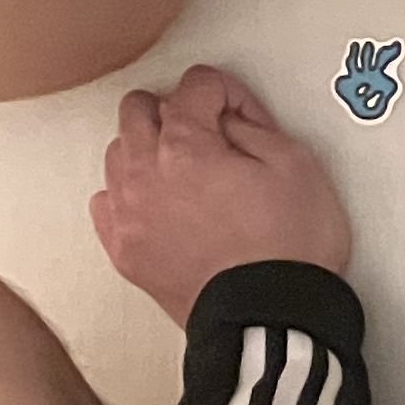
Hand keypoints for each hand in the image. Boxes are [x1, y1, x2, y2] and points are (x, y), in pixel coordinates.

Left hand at [90, 67, 351, 325]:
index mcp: (188, 146)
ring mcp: (128, 214)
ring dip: (149, 149)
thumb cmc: (290, 249)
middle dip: (176, 109)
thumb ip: (255, 125)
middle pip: (139, 109)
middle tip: (211, 132)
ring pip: (118, 151)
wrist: (271, 318)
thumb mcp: (298, 166)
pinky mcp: (124, 250)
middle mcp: (145, 174)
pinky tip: (162, 204)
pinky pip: (107, 201)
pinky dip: (130, 193)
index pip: (194, 85)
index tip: (243, 114)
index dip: (228, 93)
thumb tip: (228, 118)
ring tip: (187, 171)